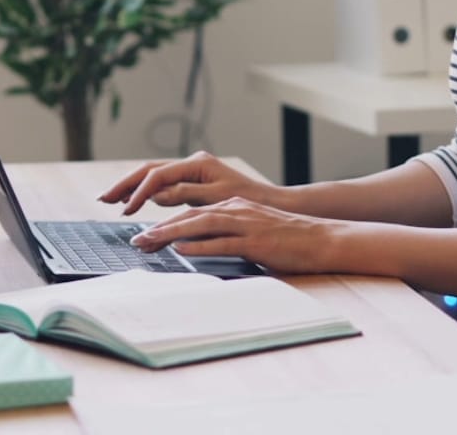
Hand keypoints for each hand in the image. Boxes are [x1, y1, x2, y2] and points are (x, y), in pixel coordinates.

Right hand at [97, 151, 275, 215]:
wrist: (267, 203)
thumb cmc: (247, 201)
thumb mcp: (216, 199)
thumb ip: (186, 194)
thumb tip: (156, 194)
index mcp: (198, 164)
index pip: (159, 176)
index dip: (139, 192)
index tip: (126, 210)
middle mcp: (193, 163)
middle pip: (151, 170)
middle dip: (126, 184)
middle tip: (104, 199)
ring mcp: (192, 170)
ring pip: (154, 175)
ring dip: (132, 187)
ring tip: (112, 199)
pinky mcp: (193, 181)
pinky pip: (163, 184)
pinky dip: (146, 191)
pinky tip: (134, 201)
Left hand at [129, 198, 334, 274]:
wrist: (320, 239)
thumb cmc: (287, 240)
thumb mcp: (252, 231)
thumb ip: (226, 235)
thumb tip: (197, 246)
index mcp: (235, 207)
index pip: (192, 212)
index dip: (165, 222)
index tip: (144, 234)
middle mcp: (237, 210)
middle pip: (190, 215)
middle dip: (160, 227)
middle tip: (136, 239)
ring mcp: (247, 224)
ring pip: (201, 224)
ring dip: (171, 233)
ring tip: (149, 242)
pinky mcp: (256, 240)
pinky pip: (223, 241)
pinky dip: (201, 244)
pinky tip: (183, 249)